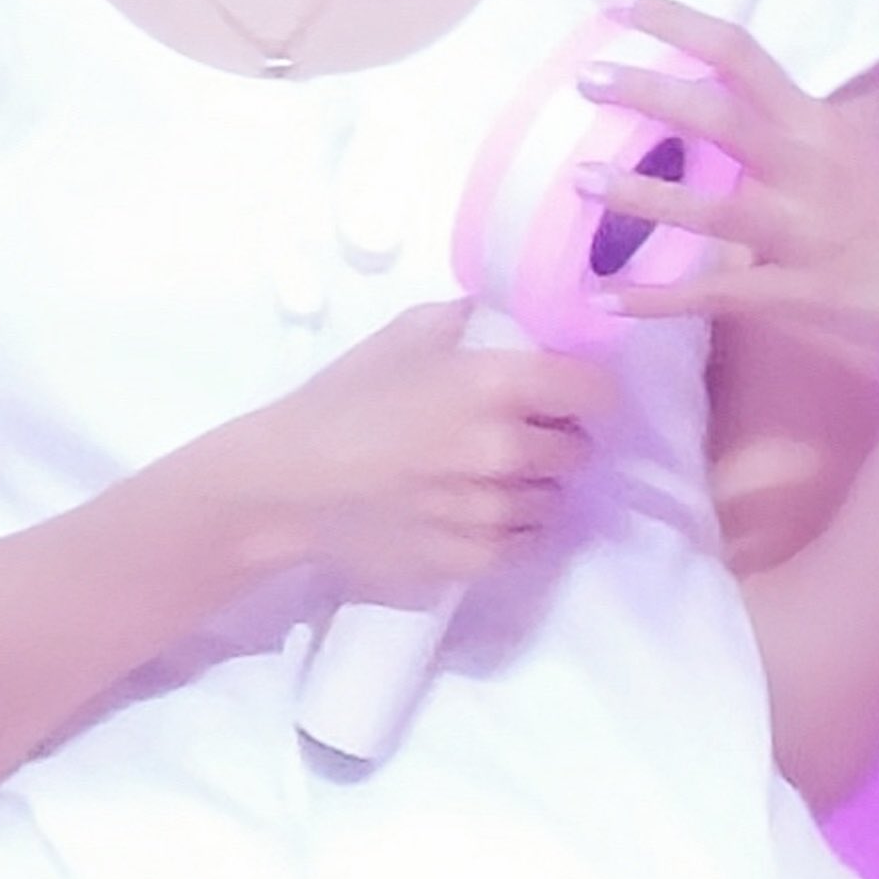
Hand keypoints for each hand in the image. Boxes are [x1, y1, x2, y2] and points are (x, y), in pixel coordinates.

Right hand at [225, 299, 608, 596]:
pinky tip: (477, 512)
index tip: (565, 394)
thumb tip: (515, 320)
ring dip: (534, 488)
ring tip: (490, 478)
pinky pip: (525, 544)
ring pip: (553, 500)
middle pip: (576, 449)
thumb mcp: (404, 334)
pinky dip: (512, 530)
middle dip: (556, 440)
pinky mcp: (472, 558)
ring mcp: (491, 509)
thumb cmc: (341, 400)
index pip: (592, 391)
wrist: (286, 484)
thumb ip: (471, 320)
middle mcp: (506, 448)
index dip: (584, 391)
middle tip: (519, 435)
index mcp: (495, 383)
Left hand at [578, 0, 878, 380]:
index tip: (614, 0)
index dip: (676, 21)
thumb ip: (811, 109)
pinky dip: (657, 300)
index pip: (740, 53)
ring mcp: (803, 233)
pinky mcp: (798, 294)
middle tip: (584, 78)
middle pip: (721, 119)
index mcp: (816, 124)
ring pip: (713, 210)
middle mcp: (808, 169)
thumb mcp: (863, 143)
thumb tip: (772, 68)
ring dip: (642, 198)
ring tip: (578, 180)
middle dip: (651, 93)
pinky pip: (716, 296)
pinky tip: (603, 298)